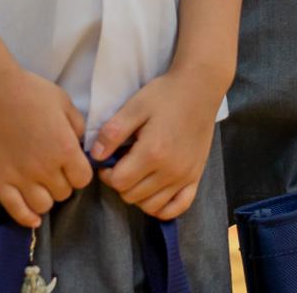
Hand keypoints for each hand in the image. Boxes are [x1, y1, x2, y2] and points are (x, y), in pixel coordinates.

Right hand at [0, 67, 93, 227]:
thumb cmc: (31, 92)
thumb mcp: (64, 102)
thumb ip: (78, 126)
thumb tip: (81, 146)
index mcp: (65, 149)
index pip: (83, 179)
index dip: (79, 172)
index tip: (72, 164)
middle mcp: (45, 169)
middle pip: (63, 193)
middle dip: (62, 182)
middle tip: (53, 169)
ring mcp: (20, 178)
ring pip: (43, 206)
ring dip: (45, 197)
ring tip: (40, 184)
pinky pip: (16, 211)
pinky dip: (26, 218)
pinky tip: (32, 216)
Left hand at [91, 67, 224, 219]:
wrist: (200, 88)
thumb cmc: (165, 95)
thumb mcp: (134, 107)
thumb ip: (113, 133)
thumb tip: (96, 157)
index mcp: (152, 152)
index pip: (119, 182)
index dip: (107, 174)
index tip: (108, 160)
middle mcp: (170, 170)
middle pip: (132, 196)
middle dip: (121, 183)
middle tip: (123, 163)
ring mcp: (185, 176)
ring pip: (151, 205)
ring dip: (138, 195)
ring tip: (138, 173)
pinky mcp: (195, 177)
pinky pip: (178, 207)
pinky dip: (163, 207)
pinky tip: (154, 193)